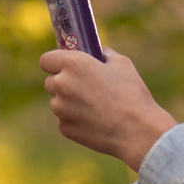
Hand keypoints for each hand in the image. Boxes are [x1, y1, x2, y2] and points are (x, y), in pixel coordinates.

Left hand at [39, 46, 175, 169]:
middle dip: (64, 83)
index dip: (55, 63)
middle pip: (51, 81)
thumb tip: (98, 53)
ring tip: (95, 107)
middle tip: (85, 87)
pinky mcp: (64, 128)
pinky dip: (75, 119)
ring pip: (58, 102)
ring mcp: (60, 108)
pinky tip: (96, 121)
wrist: (137, 130)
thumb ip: (103, 54)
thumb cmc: (131, 94)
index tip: (64, 66)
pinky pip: (65, 119)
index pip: (46, 60)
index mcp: (72, 64)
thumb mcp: (122, 64)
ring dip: (69, 102)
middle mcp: (61, 84)